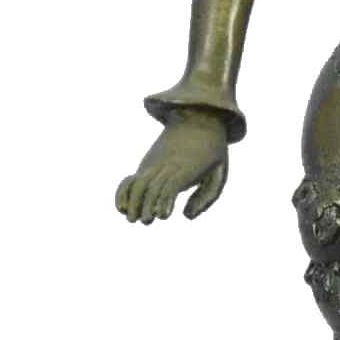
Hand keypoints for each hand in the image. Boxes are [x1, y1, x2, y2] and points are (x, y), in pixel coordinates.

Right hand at [115, 115, 229, 222]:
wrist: (197, 118)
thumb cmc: (211, 152)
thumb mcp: (219, 173)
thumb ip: (206, 198)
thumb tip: (187, 216)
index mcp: (186, 169)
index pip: (171, 186)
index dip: (164, 201)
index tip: (161, 215)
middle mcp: (166, 167)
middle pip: (151, 187)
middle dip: (146, 206)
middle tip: (146, 221)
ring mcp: (154, 165)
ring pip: (138, 184)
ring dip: (132, 202)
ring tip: (131, 219)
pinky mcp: (147, 166)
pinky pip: (130, 180)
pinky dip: (122, 192)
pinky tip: (121, 207)